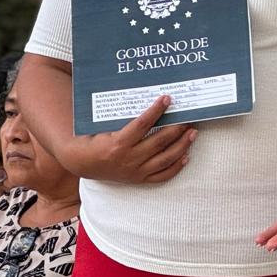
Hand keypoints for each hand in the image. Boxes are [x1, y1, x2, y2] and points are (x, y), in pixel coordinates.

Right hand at [62, 96, 195, 184]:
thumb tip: (143, 97)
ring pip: (165, 159)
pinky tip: (186, 155)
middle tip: (188, 116)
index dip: (156, 110)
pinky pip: (162, 176)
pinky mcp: (139, 180)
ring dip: (182, 145)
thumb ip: (121, 115)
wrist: (83, 163)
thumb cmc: (94, 139)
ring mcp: (136, 171)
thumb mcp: (103, 125)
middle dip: (176, 127)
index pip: (142, 124)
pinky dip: (176, 166)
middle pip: (159, 141)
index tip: (167, 99)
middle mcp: (129, 159)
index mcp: (118, 143)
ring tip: (193, 133)